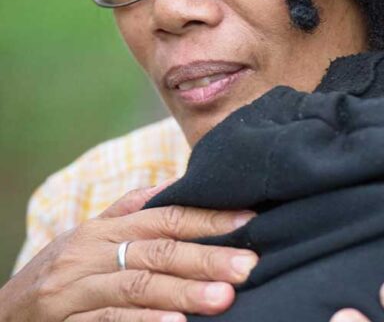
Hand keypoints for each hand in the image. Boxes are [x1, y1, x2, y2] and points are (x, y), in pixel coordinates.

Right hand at [0, 180, 257, 321]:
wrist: (3, 312)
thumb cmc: (65, 268)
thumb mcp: (93, 234)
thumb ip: (133, 209)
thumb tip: (180, 184)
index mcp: (107, 228)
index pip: (166, 216)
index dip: (209, 219)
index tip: (250, 220)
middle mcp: (92, 252)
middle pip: (157, 251)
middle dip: (207, 258)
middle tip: (248, 266)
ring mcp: (76, 289)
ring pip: (136, 285)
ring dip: (183, 291)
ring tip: (223, 299)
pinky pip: (106, 321)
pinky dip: (142, 321)